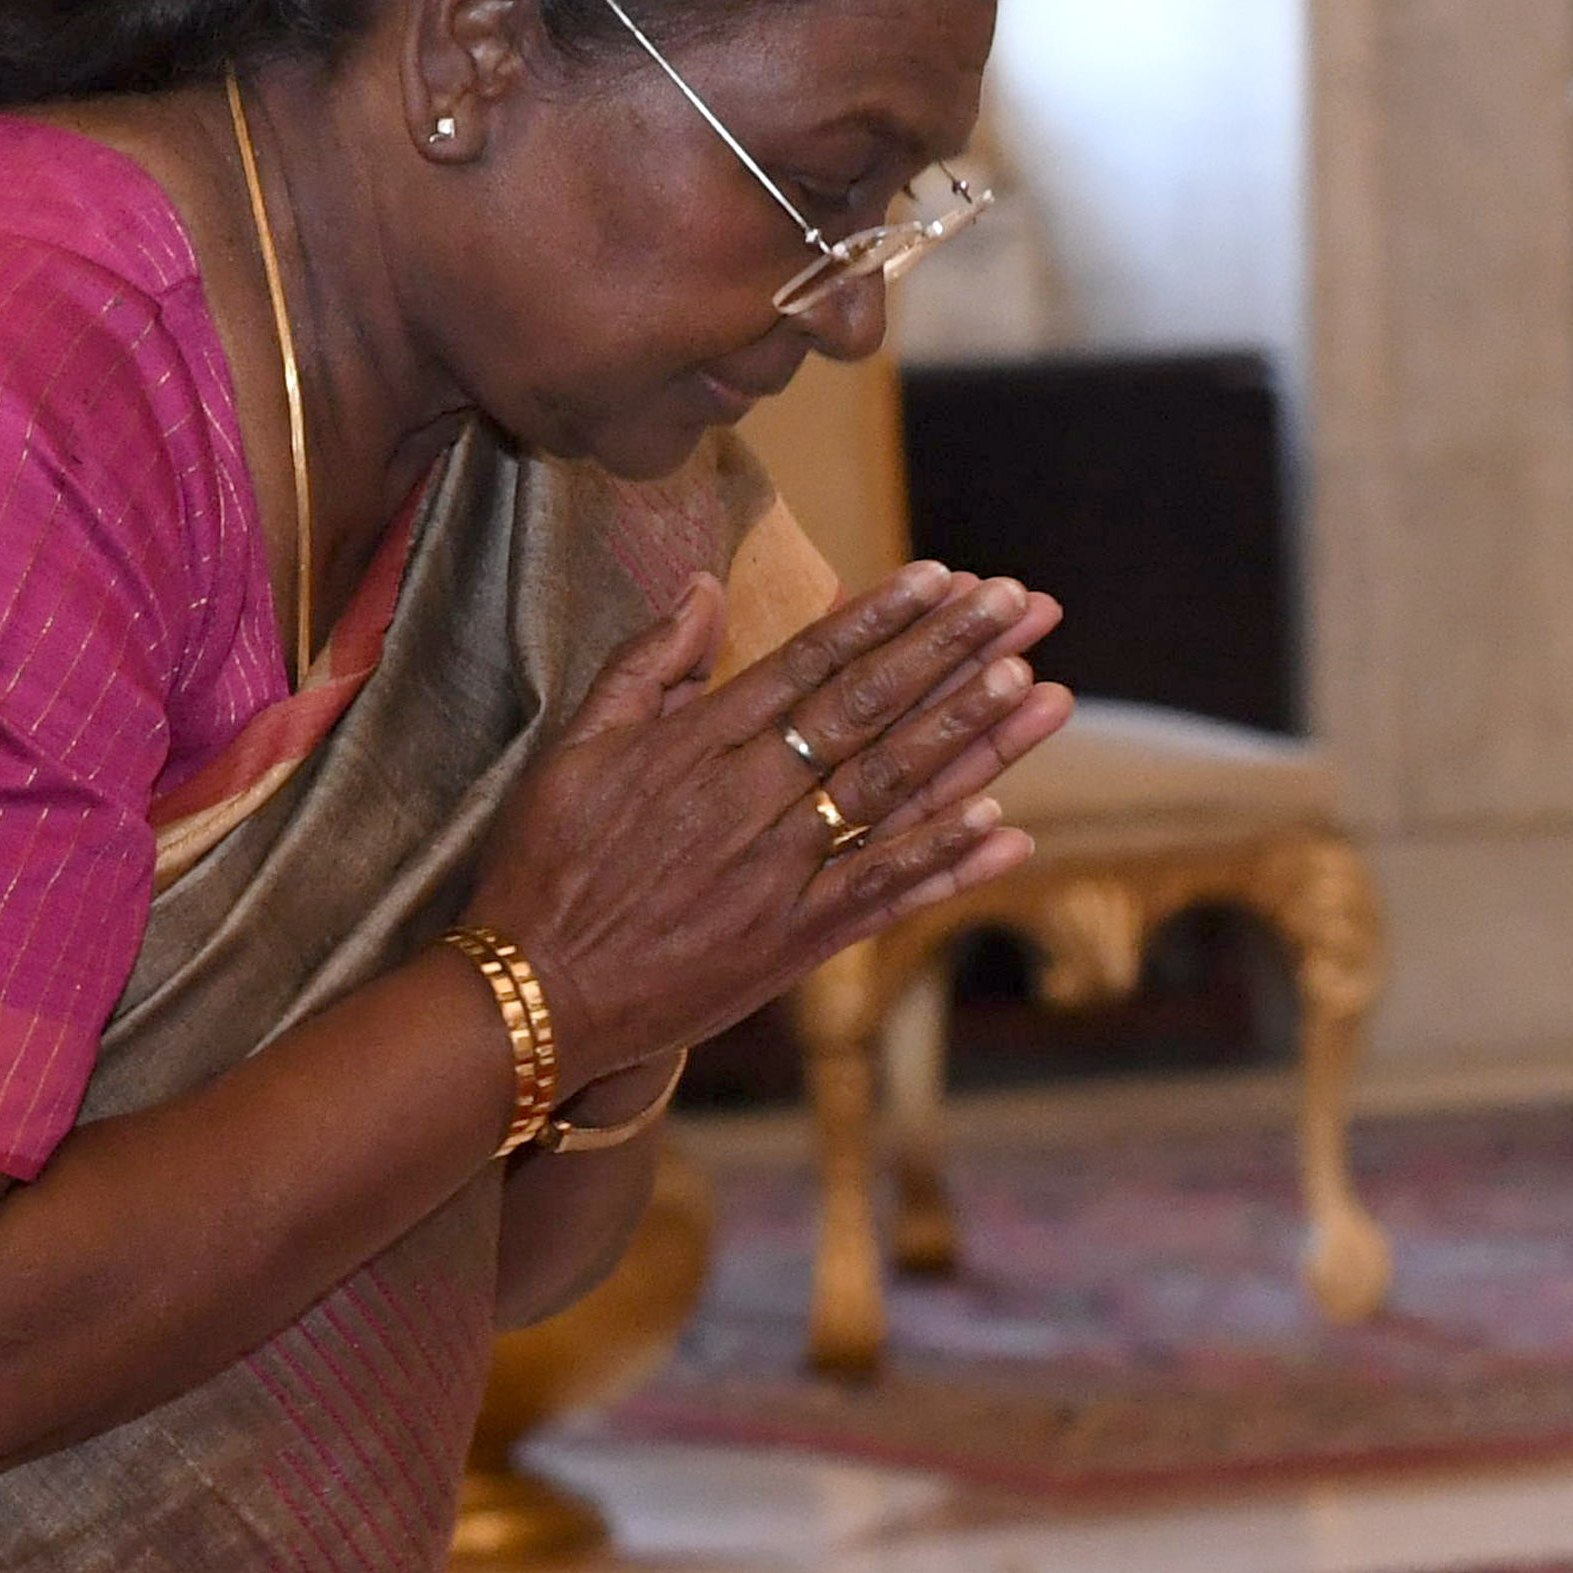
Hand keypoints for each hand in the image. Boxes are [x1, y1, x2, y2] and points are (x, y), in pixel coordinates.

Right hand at [459, 562, 1070, 1081]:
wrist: (533, 996)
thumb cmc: (545, 865)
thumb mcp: (575, 746)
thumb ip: (646, 664)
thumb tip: (702, 588)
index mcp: (702, 742)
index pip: (815, 661)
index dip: (888, 617)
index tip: (949, 576)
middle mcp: (752, 798)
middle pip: (871, 710)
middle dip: (953, 651)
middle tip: (1023, 603)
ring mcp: (779, 872)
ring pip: (893, 792)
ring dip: (973, 738)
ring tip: (1039, 686)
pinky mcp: (792, 943)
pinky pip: (884, 892)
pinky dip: (946, 859)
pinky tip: (1007, 823)